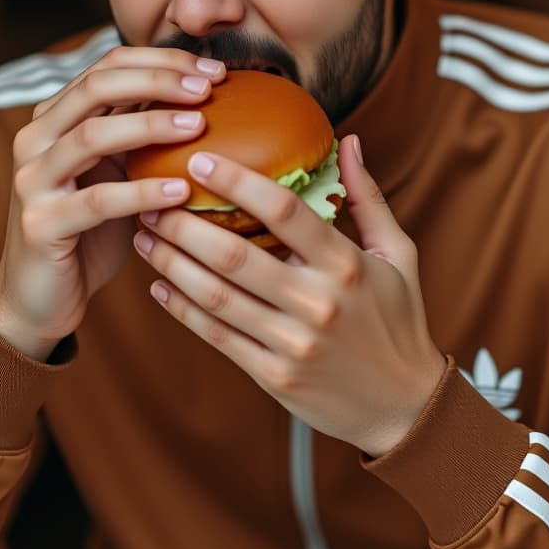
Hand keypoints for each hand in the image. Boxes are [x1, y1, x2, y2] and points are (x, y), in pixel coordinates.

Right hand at [0, 47, 225, 360]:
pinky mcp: (41, 224)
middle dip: (158, 79)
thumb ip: (140, 134)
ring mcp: (33, 181)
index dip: (161, 60)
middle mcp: (36, 139)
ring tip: (200, 124)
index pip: (108, 66)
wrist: (41, 297)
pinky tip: (182, 189)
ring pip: (93, 136)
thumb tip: (207, 98)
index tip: (214, 69)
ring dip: (151, 126)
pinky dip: (143, 191)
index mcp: (54, 117)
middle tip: (208, 87)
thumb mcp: (117, 171)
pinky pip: (99, 202)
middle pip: (97, 86)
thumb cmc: (91, 229)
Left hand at [134, 133, 445, 456]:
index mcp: (347, 266)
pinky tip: (160, 286)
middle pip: (234, 255)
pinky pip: (217, 336)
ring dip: (171, 262)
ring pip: (215, 296)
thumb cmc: (398, 320)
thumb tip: (349, 140)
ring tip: (144, 235)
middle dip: (183, 223)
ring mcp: (292, 343)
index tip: (199, 160)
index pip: (286, 212)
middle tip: (151, 198)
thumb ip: (367, 198)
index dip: (238, 182)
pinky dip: (182, 309)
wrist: (404, 408)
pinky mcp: (273, 376)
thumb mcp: (398, 254)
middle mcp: (316, 304)